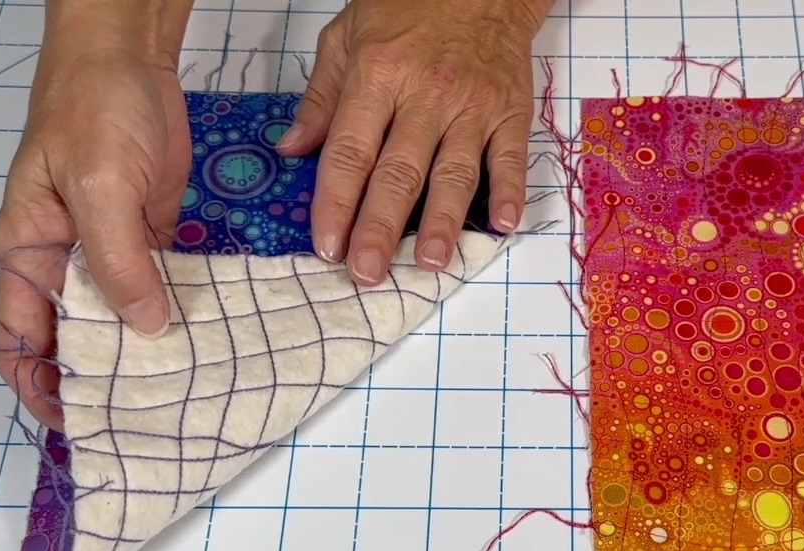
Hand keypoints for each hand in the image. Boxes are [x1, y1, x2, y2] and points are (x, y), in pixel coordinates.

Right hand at [0, 45, 190, 431]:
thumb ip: (117, 258)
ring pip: (122, 317)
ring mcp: (109, 249)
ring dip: (147, 350)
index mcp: (28, 252)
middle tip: (148, 419)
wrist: (130, 60)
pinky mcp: (149, 235)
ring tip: (184, 390)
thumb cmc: (92, 110)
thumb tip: (145, 325)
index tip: (80, 425)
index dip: (41, 388)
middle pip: (76, 338)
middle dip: (103, 379)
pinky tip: (205, 339)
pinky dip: (177, 313)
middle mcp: (65, 260)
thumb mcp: (97, 186)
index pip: (21, 339)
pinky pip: (159, 287)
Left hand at [276, 0, 550, 283]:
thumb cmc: (408, 7)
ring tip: (432, 263)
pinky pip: (511, 157)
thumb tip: (291, 149)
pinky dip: (510, 192)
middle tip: (368, 271)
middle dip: (381, 227)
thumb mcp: (347, 35)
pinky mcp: (510, 112)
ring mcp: (472, 106)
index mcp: (377, 76)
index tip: (327, 244)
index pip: (350, 151)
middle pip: (399, 172)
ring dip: (443, 221)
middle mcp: (426, 95)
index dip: (336, 201)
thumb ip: (321, 97)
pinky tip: (503, 226)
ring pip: (454, 173)